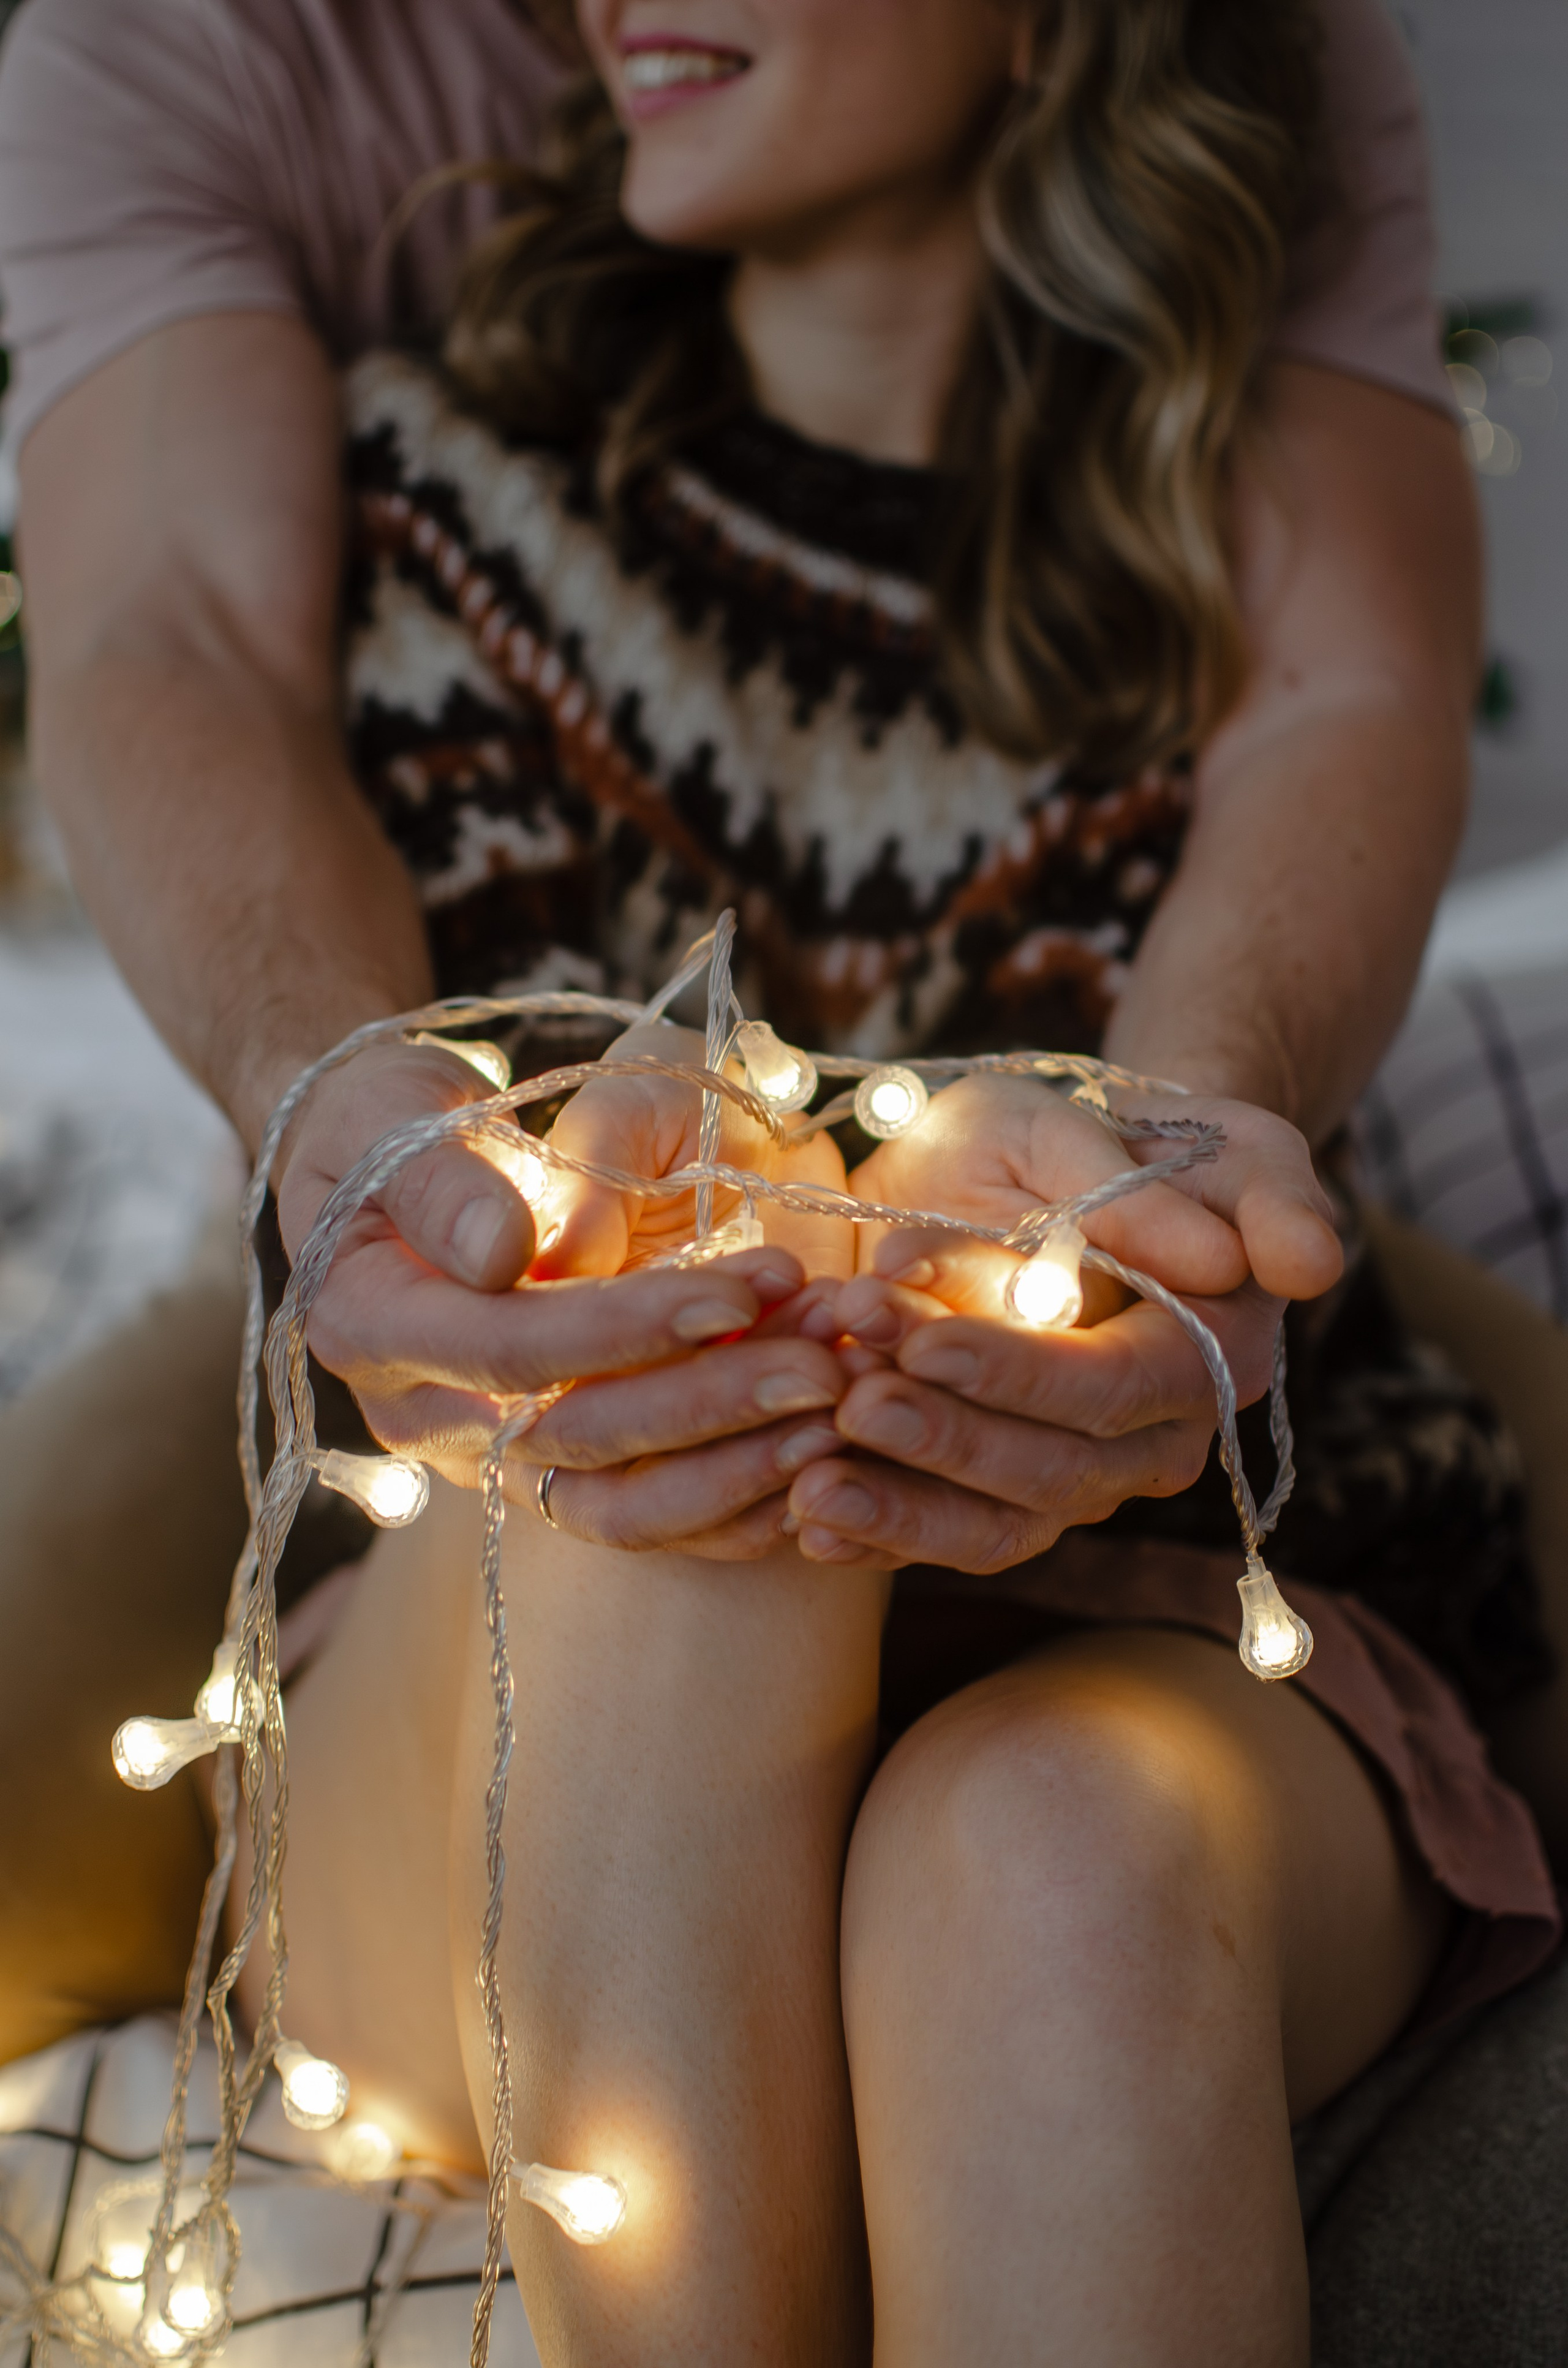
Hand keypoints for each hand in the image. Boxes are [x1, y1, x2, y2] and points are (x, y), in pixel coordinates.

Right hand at [274, 1037, 812, 1490]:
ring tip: (849, 1396)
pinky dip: (751, 1501)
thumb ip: (449, 1181)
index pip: (517, 1348)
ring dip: (749, 1462)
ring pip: (631, 1507)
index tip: (744, 1290)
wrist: (403, 1169)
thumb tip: (505, 1255)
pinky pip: (663, 1525)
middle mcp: (434, 1419)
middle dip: (718, 1401)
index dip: (634, 1327)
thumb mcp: (404, 1113)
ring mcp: (500, 1461)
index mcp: (377, 1330)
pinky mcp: (565, 1479)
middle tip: (832, 1360)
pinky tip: (832, 1458)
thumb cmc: (402, 1123)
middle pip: (585, 1441)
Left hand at [777, 1075, 1339, 1569]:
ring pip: (1002, 1525)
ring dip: (903, 1510)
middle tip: (849, 1396)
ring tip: (809, 1486)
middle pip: (1053, 1471)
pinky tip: (806, 1525)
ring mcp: (1080, 1476)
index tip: (923, 1343)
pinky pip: (953, 1540)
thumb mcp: (1164, 1129)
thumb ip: (1246, 1189)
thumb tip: (1304, 1266)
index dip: (1018, 1375)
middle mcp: (1155, 1436)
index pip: (1111, 1386)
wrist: (1060, 1175)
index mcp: (1209, 1352)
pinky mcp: (1009, 1496)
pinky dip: (881, 1539)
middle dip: (944, 1440)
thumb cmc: (1113, 1141)